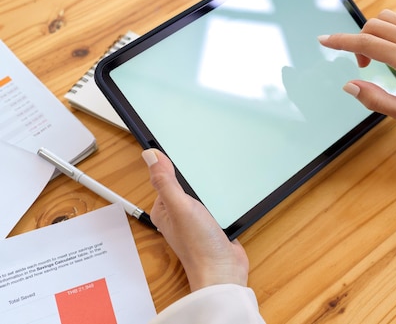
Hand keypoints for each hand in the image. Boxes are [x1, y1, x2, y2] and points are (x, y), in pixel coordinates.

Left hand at [142, 149, 248, 290]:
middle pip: (184, 184)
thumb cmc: (199, 245)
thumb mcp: (180, 206)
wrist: (224, 269)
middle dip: (193, 174)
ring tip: (214, 171)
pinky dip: (221, 197)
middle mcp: (178, 214)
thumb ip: (165, 181)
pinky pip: (215, 203)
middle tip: (201, 156)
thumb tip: (150, 155)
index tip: (176, 143)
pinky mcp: (213, 224)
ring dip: (209, 186)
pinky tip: (226, 193)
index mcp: (163, 209)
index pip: (163, 178)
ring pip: (201, 193)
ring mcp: (196, 219)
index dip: (170, 162)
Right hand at [318, 10, 395, 127]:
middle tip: (365, 65)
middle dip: (359, 42)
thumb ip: (374, 99)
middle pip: (373, 27)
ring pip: (387, 17)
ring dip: (374, 32)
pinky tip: (393, 46)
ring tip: (380, 55)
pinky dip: (390, 27)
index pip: (367, 44)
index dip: (341, 42)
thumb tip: (349, 85)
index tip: (324, 40)